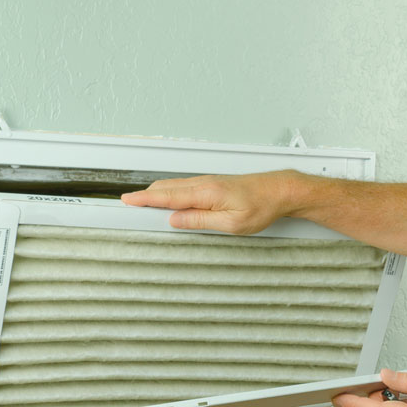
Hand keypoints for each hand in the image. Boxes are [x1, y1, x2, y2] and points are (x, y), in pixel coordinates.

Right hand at [120, 170, 300, 234]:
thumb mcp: (231, 224)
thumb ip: (200, 221)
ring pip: (175, 186)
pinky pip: (185, 187)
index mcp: (205, 192)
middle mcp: (204, 183)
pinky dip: (170, 192)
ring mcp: (208, 182)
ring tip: (142, 204)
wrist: (280, 191)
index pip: (167, 196)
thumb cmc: (262, 206)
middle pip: (166, 188)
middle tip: (127, 205)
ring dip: (157, 194)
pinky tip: (168, 200)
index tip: (126, 201)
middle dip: (144, 196)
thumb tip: (175, 220)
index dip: (144, 199)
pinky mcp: (213, 184)